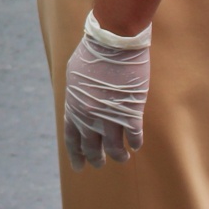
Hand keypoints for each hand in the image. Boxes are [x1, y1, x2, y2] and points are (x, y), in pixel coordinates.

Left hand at [62, 12, 150, 169]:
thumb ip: (76, 96)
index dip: (76, 155)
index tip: (78, 167)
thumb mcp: (74, 75)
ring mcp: (110, 116)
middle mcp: (89, 116)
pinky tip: (136, 145)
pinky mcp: (131, 112)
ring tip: (123, 158)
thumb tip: (78, 110)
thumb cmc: (93, 53)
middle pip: (92, 148)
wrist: (113, 42)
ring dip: (118, 156)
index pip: (72, 139)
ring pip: (114, 149)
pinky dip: (135, 143)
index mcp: (74, 106)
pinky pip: (134, 137)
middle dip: (96, 159)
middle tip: (99, 164)